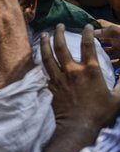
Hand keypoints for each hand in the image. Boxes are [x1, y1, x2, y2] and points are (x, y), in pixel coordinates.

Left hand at [41, 24, 119, 140]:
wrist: (77, 126)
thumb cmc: (99, 113)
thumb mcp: (117, 98)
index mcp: (90, 70)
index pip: (88, 45)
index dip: (87, 33)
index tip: (87, 26)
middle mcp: (72, 71)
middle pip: (62, 46)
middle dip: (59, 33)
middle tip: (58, 25)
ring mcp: (59, 78)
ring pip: (48, 56)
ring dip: (45, 43)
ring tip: (43, 34)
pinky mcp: (50, 86)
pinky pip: (43, 70)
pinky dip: (41, 60)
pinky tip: (40, 56)